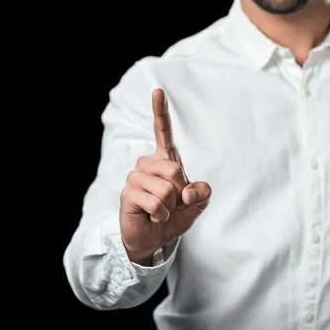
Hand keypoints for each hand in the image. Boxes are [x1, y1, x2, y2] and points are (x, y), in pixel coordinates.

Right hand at [119, 88, 211, 265]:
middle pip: (173, 169)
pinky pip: (156, 203)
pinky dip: (160, 215)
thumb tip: (187, 190)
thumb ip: (202, 193)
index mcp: (165, 160)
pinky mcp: (127, 194)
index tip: (157, 91)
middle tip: (171, 203)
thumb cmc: (174, 216)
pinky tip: (152, 217)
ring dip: (170, 207)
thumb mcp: (197, 204)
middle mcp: (147, 164)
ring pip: (165, 189)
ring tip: (160, 211)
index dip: (160, 112)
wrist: (153, 239)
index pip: (163, 132)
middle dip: (179, 192)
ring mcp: (135, 177)